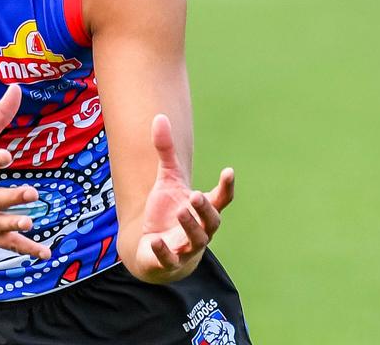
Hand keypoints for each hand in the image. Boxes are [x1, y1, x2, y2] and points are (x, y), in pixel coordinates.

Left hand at [130, 113, 234, 282]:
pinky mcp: (169, 262)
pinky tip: (155, 240)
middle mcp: (200, 230)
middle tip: (196, 195)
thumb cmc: (165, 211)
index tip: (228, 171)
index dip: (226, 186)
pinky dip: (164, 251)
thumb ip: (165, 151)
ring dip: (189, 227)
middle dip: (205, 209)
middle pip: (211, 222)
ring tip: (180, 212)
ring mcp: (186, 248)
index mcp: (203, 209)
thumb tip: (159, 117)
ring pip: (195, 241)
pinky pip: (170, 259)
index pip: (221, 199)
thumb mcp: (166, 179)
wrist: (151, 248)